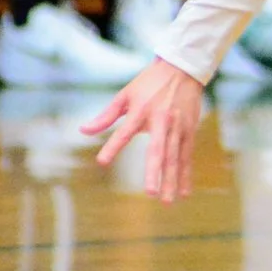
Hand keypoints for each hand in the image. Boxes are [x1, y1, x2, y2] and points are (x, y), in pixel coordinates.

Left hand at [82, 58, 207, 200]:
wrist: (182, 69)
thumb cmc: (149, 83)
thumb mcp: (125, 95)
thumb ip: (105, 116)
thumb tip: (82, 131)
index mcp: (142, 111)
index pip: (125, 131)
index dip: (113, 146)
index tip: (101, 162)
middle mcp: (162, 121)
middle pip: (158, 151)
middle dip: (155, 173)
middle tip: (151, 194)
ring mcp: (178, 127)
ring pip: (175, 158)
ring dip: (171, 180)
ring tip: (167, 201)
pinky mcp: (189, 131)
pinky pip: (187, 157)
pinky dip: (185, 175)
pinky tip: (184, 193)